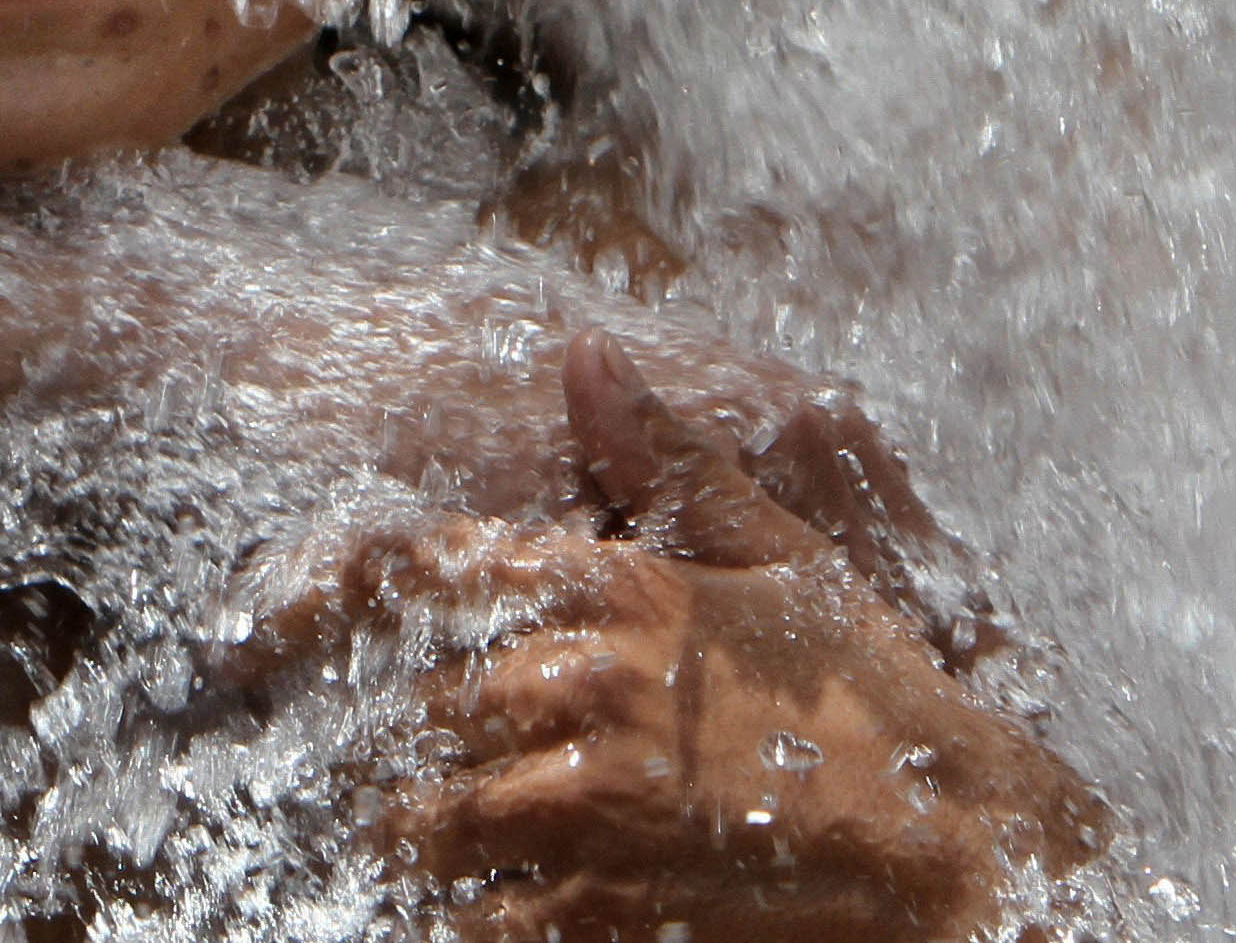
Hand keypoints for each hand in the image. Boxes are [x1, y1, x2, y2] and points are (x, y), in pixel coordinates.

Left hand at [380, 335, 1101, 942]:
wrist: (956, 855)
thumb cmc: (872, 703)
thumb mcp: (785, 559)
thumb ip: (671, 461)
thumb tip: (583, 350)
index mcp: (621, 590)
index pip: (427, 575)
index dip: (333, 597)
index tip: (278, 627)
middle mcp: (586, 693)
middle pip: (401, 712)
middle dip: (380, 740)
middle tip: (366, 758)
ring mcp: (585, 815)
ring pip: (415, 826)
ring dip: (409, 837)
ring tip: (424, 839)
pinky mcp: (593, 922)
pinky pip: (467, 920)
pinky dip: (459, 916)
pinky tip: (487, 903)